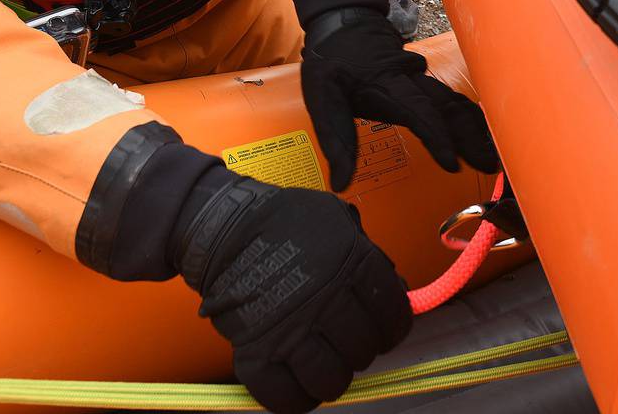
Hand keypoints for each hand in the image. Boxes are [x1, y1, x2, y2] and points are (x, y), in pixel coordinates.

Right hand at [175, 170, 409, 412]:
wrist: (224, 227)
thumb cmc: (283, 222)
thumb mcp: (336, 221)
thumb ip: (366, 254)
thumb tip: (392, 289)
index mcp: (351, 264)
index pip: (393, 315)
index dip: (392, 328)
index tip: (385, 331)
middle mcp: (325, 299)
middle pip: (363, 350)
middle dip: (360, 351)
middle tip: (347, 343)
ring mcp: (290, 329)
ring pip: (330, 380)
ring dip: (331, 378)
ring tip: (324, 365)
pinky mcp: (256, 352)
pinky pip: (285, 396)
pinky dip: (295, 398)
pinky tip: (298, 383)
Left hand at [301, 8, 497, 190]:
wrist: (343, 18)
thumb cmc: (332, 61)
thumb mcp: (322, 98)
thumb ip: (335, 140)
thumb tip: (341, 184)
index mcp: (387, 84)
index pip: (418, 112)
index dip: (436, 137)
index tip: (453, 163)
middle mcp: (411, 81)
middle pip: (446, 109)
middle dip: (469, 137)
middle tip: (489, 165)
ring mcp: (421, 78)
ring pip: (454, 103)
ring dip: (474, 129)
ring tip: (492, 156)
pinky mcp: (424, 80)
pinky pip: (451, 99)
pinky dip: (469, 117)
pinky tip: (483, 133)